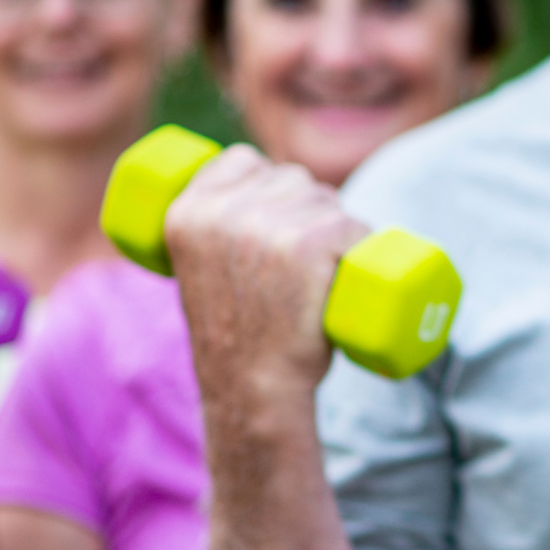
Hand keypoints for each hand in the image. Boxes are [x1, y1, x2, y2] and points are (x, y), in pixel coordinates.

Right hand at [166, 145, 367, 400]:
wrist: (253, 388)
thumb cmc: (237, 335)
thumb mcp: (202, 270)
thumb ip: (214, 232)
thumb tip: (255, 189)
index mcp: (185, 211)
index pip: (243, 160)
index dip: (269, 181)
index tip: (280, 216)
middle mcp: (223, 211)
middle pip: (293, 179)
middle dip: (310, 210)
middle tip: (304, 265)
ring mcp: (267, 225)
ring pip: (329, 203)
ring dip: (339, 231)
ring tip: (321, 278)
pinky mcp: (310, 244)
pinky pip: (356, 226)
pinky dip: (364, 246)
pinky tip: (348, 273)